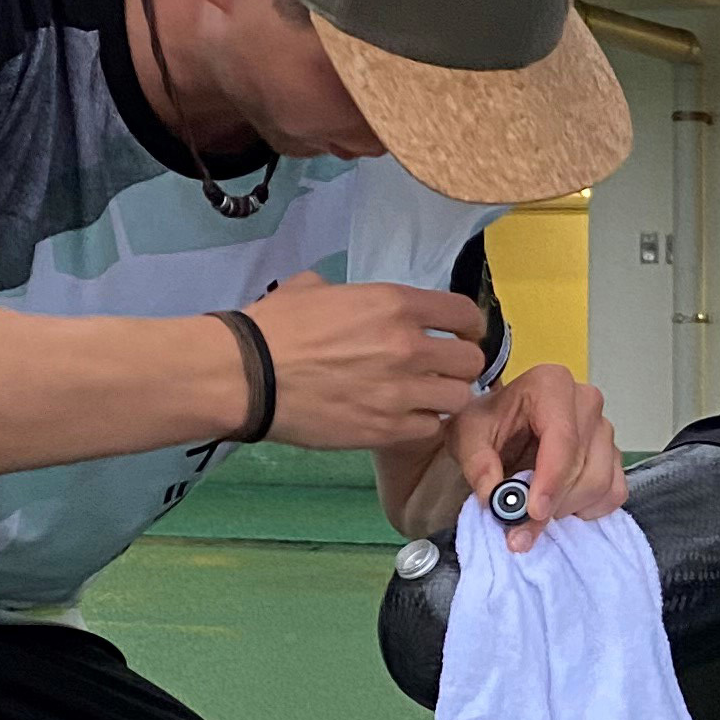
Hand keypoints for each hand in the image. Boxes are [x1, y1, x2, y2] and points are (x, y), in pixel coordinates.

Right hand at [246, 272, 490, 451]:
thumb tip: (346, 299)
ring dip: (445, 397)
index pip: (465, 314)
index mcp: (395, 304)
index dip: (468, 326)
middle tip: (441, 370)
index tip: (460, 335)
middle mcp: (409, 346)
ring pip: (458, 397)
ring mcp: (401, 392)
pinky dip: (423, 424)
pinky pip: (431, 428)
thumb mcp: (315, 290)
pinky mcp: (386, 429)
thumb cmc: (275, 327)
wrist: (248, 376)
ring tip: (424, 397)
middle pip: (471, 361)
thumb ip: (350, 294)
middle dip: (460, 365)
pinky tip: (404, 418)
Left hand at [450, 364, 623, 553]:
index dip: (551, 479)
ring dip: (566, 509)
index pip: (562, 438)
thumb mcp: (467, 436)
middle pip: (582, 466)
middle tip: (521, 527)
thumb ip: (477, 464)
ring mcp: (604, 428)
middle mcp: (586, 401)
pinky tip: (561, 506)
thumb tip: (494, 497)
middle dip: (552, 503)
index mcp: (551, 385)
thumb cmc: (488, 423)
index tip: (533, 511)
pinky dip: (588, 509)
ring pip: (600, 484)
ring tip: (535, 510)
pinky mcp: (614, 455)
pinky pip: (614, 492)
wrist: (503, 423)